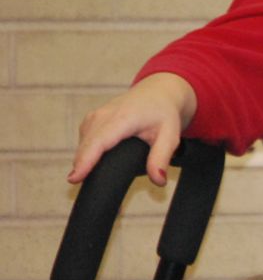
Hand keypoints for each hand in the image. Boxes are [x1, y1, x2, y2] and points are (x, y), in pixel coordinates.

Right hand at [68, 72, 196, 185]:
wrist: (159, 92)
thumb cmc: (164, 113)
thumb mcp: (170, 136)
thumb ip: (161, 158)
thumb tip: (158, 180)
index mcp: (122, 118)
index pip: (98, 142)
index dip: (85, 161)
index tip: (74, 179)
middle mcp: (103, 115)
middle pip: (86, 146)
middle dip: (81, 166)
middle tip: (80, 187)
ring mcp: (95, 116)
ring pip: (83, 144)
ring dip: (83, 161)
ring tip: (87, 178)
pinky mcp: (92, 120)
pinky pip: (84, 140)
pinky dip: (86, 153)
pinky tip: (91, 165)